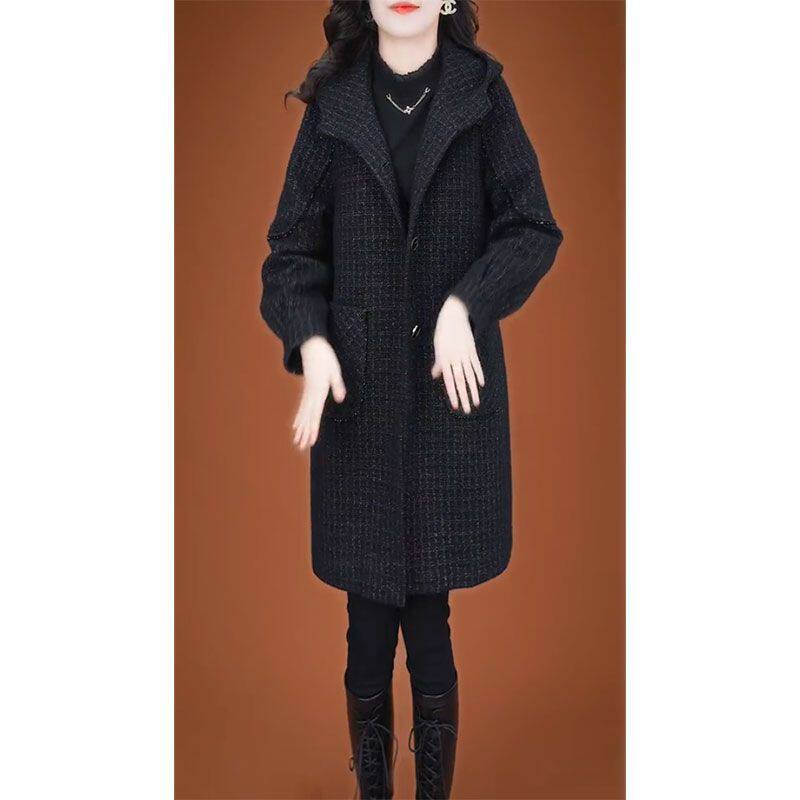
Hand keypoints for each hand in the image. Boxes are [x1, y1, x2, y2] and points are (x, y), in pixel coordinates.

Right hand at [292, 335, 345, 449]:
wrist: (312, 345)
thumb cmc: (326, 358)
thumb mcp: (335, 370)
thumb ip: (338, 385)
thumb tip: (341, 399)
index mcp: (318, 391)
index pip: (315, 413)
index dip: (313, 428)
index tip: (311, 440)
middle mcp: (311, 394)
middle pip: (307, 417)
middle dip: (305, 433)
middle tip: (301, 447)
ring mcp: (307, 393)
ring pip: (303, 414)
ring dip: (300, 429)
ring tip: (297, 443)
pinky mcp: (307, 390)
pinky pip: (302, 408)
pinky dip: (299, 418)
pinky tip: (296, 427)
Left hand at [431, 295, 484, 413]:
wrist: (455, 314)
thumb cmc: (443, 332)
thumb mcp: (438, 346)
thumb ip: (439, 363)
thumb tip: (435, 376)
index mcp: (445, 358)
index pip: (449, 380)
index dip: (452, 394)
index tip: (455, 406)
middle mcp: (455, 357)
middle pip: (460, 381)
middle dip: (464, 397)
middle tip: (467, 410)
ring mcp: (465, 353)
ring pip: (470, 375)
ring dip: (473, 390)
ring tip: (476, 402)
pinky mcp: (472, 349)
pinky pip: (476, 364)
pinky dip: (479, 374)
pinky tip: (481, 385)